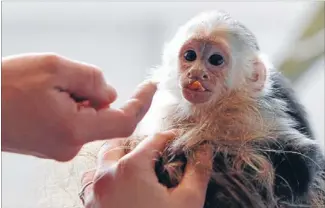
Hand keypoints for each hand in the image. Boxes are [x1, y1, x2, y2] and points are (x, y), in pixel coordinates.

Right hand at [1, 53, 156, 160]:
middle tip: (68, 79)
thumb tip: (110, 95)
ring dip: (80, 99)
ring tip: (50, 88)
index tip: (151, 86)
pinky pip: (75, 123)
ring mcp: (60, 148)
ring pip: (88, 118)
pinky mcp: (52, 145)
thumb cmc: (6, 85)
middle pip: (104, 117)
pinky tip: (48, 97)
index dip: (141, 103)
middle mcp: (70, 146)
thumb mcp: (54, 69)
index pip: (125, 122)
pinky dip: (72, 107)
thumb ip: (91, 80)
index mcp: (75, 130)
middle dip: (96, 94)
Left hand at [80, 130, 211, 207]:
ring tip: (137, 168)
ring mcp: (94, 191)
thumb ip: (197, 171)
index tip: (178, 139)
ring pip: (102, 162)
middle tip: (155, 154)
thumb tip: (204, 150)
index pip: (153, 140)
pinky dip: (107, 177)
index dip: (169, 137)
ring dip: (117, 159)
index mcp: (131, 168)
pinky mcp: (89, 207)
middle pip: (119, 145)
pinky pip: (93, 182)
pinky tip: (123, 188)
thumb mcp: (187, 203)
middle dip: (138, 145)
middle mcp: (107, 175)